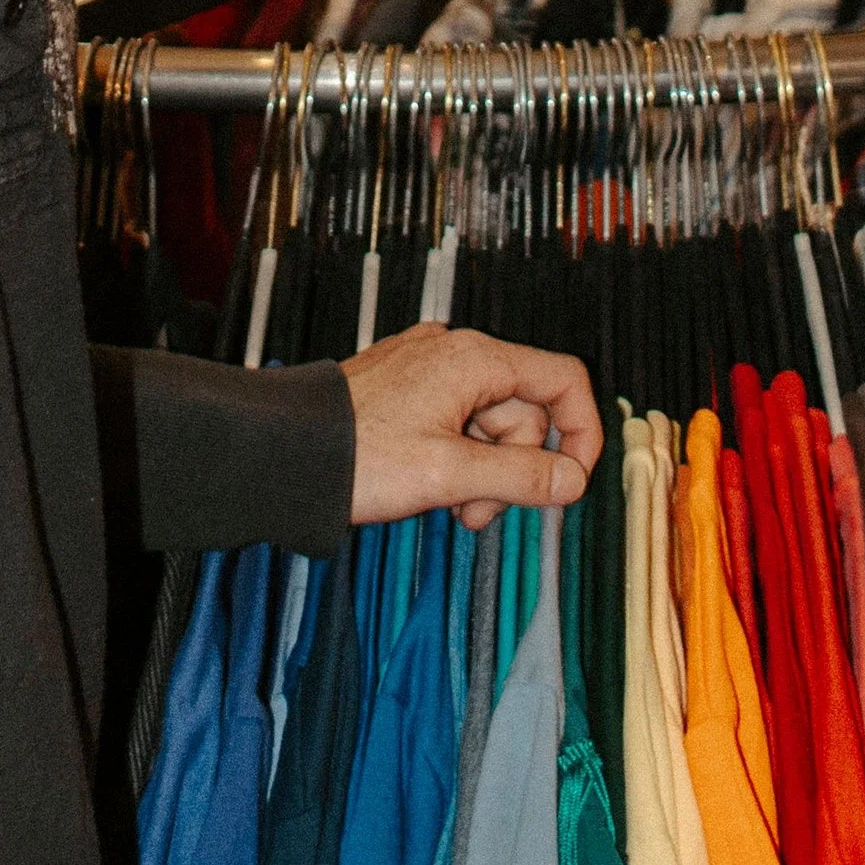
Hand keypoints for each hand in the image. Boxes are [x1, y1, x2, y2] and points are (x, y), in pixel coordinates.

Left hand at [340, 324, 603, 532]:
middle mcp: (455, 353)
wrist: (283, 452)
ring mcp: (429, 368)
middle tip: (474, 511)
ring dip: (480, 473)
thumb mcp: (448, 475)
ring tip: (447, 504)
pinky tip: (428, 485)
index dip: (581, 431)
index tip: (573, 482)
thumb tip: (573, 480)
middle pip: (524, 412)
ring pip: (489, 423)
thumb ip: (519, 477)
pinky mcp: (408, 388)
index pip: (562, 381)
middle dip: (510, 469)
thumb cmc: (357, 457)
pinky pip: (457, 422)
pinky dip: (455, 458)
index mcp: (474, 360)